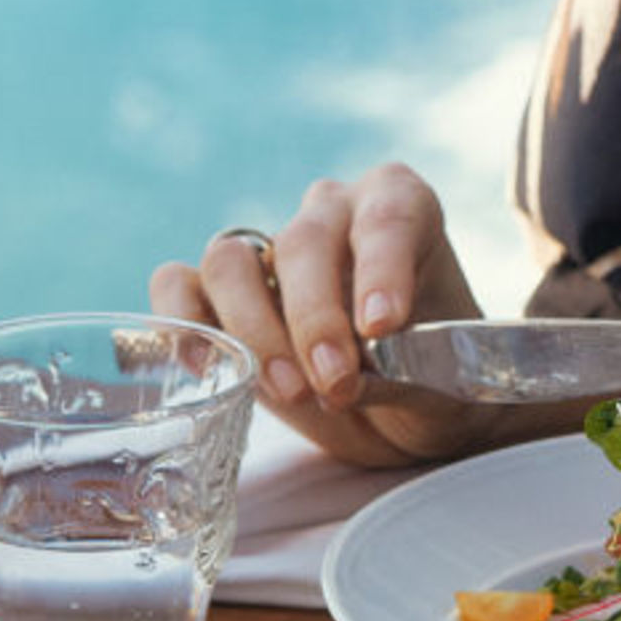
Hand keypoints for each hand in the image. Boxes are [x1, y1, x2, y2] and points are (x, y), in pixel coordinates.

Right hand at [149, 163, 484, 465]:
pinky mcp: (216, 294)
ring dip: (254, 330)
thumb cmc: (437, 381)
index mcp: (400, 206)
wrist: (410, 414)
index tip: (382, 326)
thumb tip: (354, 379)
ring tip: (292, 391)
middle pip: (302, 243)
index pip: (386, 217)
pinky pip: (176, 285)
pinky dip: (180, 323)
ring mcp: (267, 249)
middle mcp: (330, 213)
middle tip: (337, 384)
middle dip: (315, 320)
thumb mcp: (445, 380)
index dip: (380, 268)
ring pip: (230, 262)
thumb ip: (405, 373)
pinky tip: (205, 369)